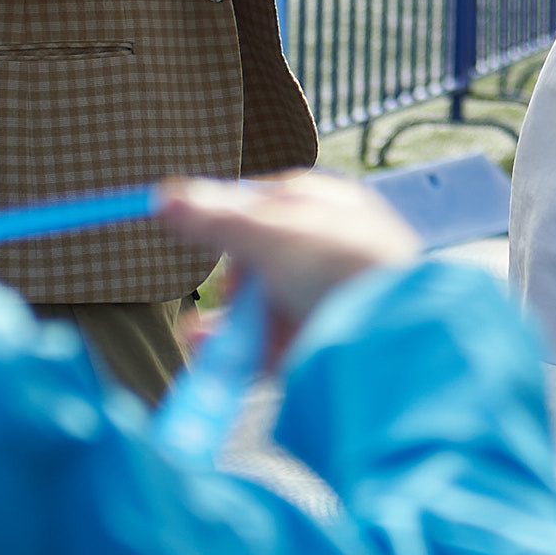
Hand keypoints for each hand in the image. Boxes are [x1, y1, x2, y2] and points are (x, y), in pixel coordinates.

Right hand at [158, 173, 419, 359]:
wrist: (391, 334)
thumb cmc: (342, 266)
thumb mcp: (268, 232)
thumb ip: (213, 218)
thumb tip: (163, 196)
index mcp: (323, 205)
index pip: (262, 203)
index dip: (222, 218)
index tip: (185, 228)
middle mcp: (326, 250)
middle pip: (256, 263)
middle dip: (227, 286)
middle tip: (221, 299)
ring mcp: (325, 298)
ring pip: (260, 309)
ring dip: (226, 325)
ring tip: (199, 339)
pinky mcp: (321, 343)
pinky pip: (271, 345)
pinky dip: (241, 352)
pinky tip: (216, 358)